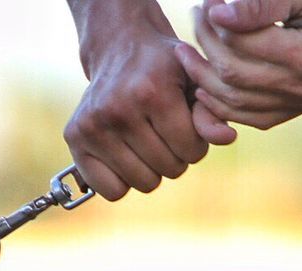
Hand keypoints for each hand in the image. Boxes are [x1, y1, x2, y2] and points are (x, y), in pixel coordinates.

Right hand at [65, 0, 236, 200]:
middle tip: (165, 134)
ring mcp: (93, 126)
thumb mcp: (193, 80)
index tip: (187, 129)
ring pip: (143, 184)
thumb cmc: (162, 69)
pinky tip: (124, 157)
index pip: (190, 151)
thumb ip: (211, 110)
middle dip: (175, 157)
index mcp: (152, 92)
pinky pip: (113, 191)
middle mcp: (118, 110)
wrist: (119, 48)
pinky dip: (123, 182)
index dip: (195, 145)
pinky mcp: (75, 139)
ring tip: (146, 144)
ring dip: (151, 170)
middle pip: (168, 170)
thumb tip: (226, 138)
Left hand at [175, 0, 301, 129]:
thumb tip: (218, 15)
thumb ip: (265, 3)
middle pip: (233, 79)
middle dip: (205, 50)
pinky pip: (260, 118)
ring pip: (240, 106)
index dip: (213, 27)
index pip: (238, 50)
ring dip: (208, 81)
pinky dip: (230, 107)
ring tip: (194, 51)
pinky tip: (212, 86)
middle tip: (195, 20)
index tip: (204, 4)